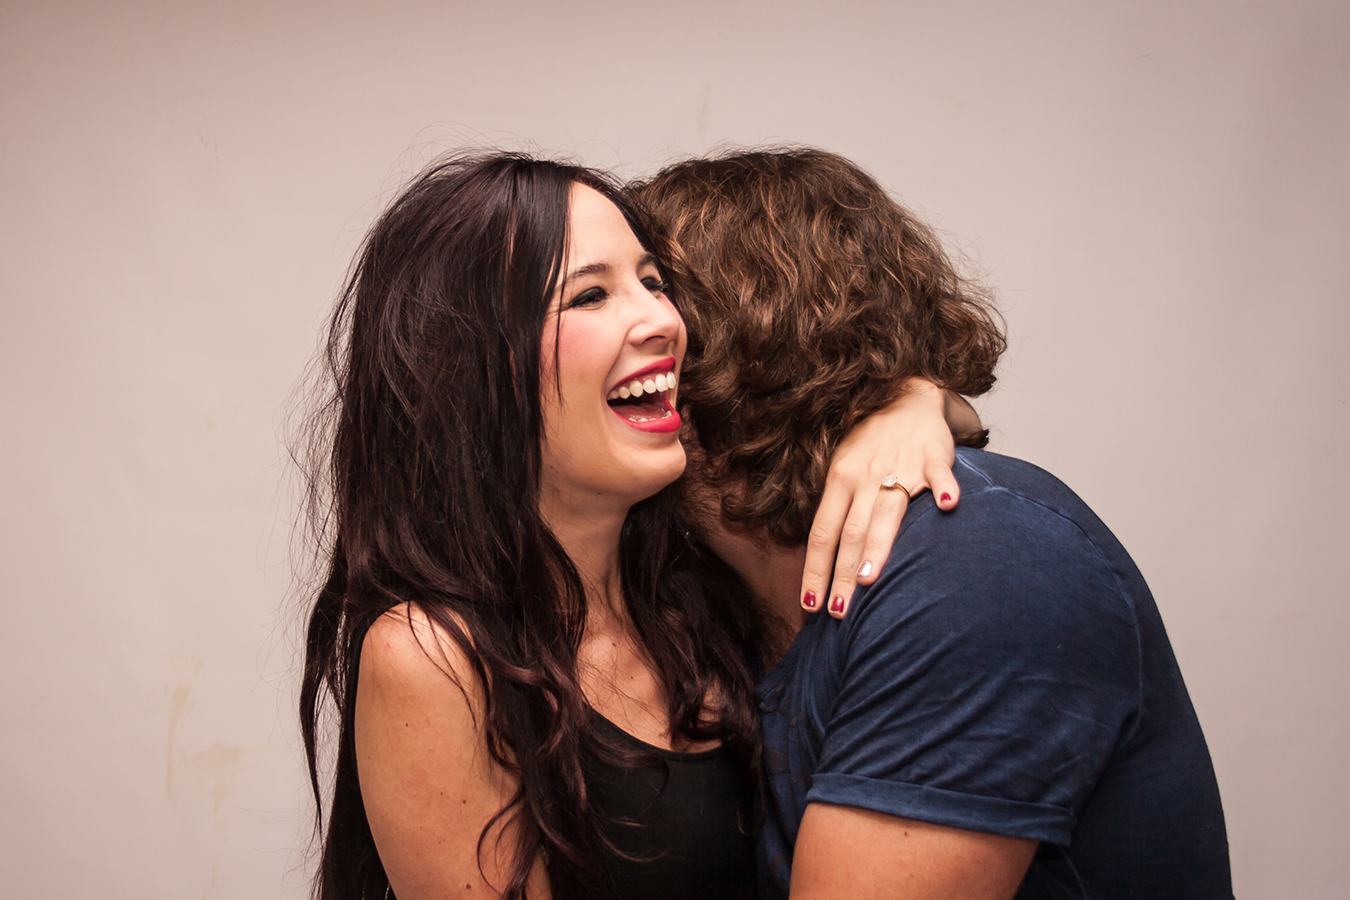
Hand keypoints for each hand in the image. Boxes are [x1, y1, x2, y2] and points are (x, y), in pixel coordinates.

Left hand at [800, 379, 964, 618]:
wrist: (906, 394)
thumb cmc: (871, 442)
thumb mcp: (842, 468)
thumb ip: (838, 509)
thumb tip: (824, 560)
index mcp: (839, 480)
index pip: (822, 533)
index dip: (816, 569)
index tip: (810, 604)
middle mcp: (865, 476)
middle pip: (850, 531)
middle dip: (842, 574)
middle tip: (838, 611)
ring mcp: (900, 466)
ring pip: (886, 511)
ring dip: (877, 546)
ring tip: (869, 580)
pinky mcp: (933, 458)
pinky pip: (940, 474)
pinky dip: (946, 489)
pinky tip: (950, 507)